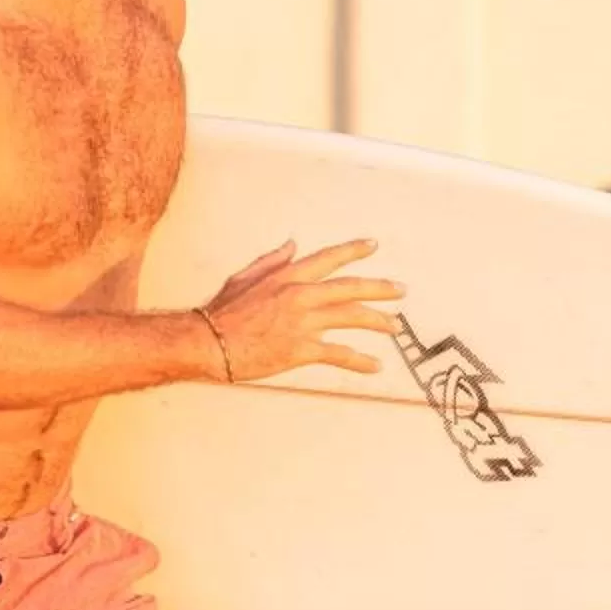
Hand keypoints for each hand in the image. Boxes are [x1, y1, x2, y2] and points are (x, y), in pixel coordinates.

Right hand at [197, 238, 403, 383]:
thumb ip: (272, 260)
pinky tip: (376, 365)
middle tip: (401, 290)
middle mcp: (301, 295)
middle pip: (351, 287)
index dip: (353, 250)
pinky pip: (340, 354)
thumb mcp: (245, 277)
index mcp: (288, 276)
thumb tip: (293, 244)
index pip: (329, 258)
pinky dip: (361, 361)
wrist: (209, 342)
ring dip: (378, 321)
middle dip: (380, 288)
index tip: (373, 245)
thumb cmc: (222, 311)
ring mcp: (304, 322)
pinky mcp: (302, 350)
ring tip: (395, 326)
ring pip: (352, 317)